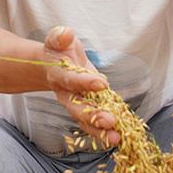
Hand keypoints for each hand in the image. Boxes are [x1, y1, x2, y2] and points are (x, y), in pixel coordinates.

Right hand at [43, 26, 120, 146]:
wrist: (52, 65)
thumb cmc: (57, 50)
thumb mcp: (57, 39)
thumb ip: (60, 36)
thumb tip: (66, 33)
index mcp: (58, 75)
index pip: (71, 80)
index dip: (84, 82)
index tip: (101, 84)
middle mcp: (66, 94)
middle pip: (77, 108)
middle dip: (93, 116)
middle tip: (109, 121)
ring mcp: (76, 104)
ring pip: (86, 121)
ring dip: (101, 130)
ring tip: (116, 138)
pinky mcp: (87, 109)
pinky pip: (94, 123)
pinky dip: (105, 132)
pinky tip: (121, 138)